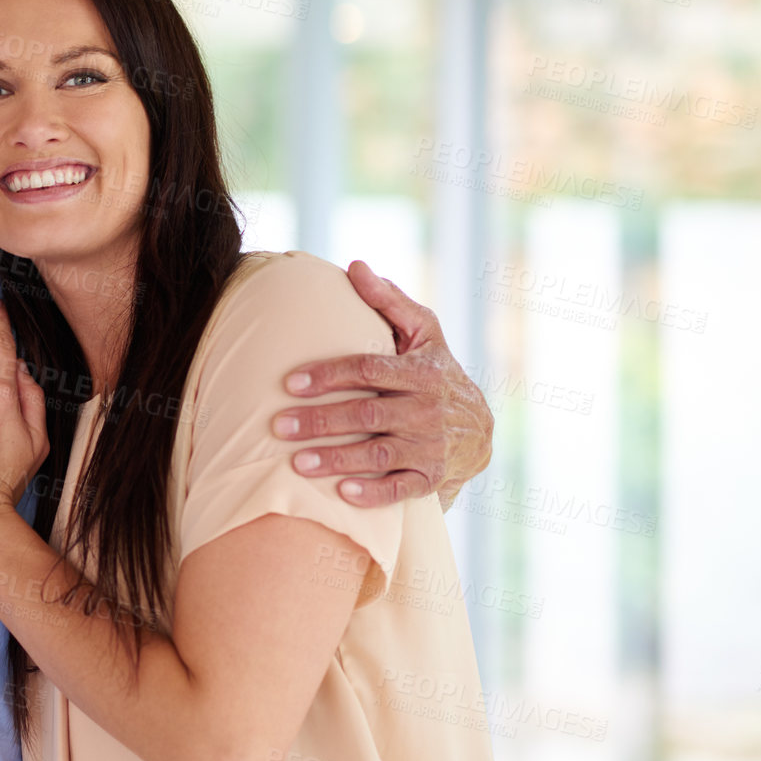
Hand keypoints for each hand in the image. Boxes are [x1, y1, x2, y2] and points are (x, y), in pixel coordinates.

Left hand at [274, 261, 492, 509]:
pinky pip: (401, 490)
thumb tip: (355, 266)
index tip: (290, 382)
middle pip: (367, 415)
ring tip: (298, 463)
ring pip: (379, 455)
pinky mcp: (430, 478)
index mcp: (421, 371)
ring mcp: (430, 447)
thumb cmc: (437, 371)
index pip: (369, 370)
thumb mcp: (424, 332)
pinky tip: (343, 494)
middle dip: (321, 421)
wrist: (481, 430)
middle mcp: (427, 409)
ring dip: (337, 460)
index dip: (329, 375)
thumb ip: (389, 301)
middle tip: (279, 426)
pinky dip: (374, 494)